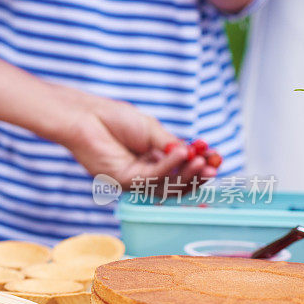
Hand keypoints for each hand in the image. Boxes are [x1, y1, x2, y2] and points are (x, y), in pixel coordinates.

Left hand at [63, 94, 216, 190]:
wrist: (87, 117)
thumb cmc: (114, 120)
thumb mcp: (151, 130)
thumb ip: (171, 144)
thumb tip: (194, 154)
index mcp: (153, 160)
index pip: (182, 169)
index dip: (201, 164)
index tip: (217, 156)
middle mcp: (144, 173)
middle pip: (177, 184)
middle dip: (198, 175)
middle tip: (215, 166)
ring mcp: (134, 180)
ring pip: (167, 186)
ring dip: (187, 173)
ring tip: (201, 159)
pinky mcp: (123, 181)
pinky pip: (152, 178)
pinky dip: (169, 166)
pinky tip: (182, 153)